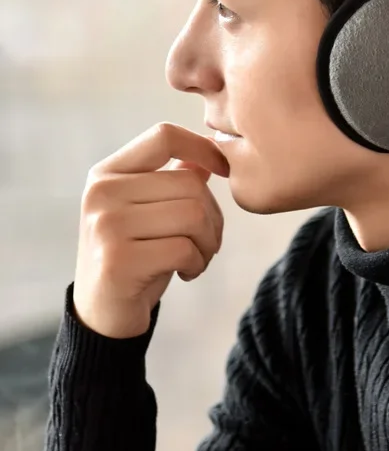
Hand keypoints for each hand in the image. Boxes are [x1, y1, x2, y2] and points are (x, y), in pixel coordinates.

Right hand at [72, 122, 229, 338]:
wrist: (103, 315)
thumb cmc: (137, 253)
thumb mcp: (149, 210)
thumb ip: (174, 178)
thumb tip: (210, 152)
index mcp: (107, 173)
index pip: (164, 136)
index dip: (203, 148)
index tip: (224, 171)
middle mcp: (101, 193)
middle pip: (190, 183)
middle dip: (213, 216)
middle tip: (207, 241)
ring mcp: (106, 226)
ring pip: (193, 214)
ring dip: (208, 242)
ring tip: (197, 256)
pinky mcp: (118, 260)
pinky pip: (184, 248)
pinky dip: (197, 262)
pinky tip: (186, 272)